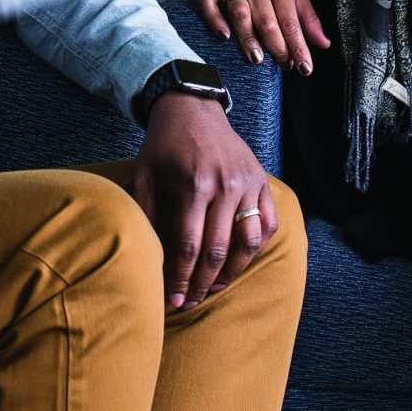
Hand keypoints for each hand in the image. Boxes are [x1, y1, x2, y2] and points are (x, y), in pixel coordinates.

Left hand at [126, 92, 276, 309]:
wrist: (191, 108)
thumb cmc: (163, 145)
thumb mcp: (144, 174)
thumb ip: (143, 213)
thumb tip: (144, 258)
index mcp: (194, 185)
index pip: (188, 247)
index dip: (180, 279)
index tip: (173, 301)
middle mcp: (225, 186)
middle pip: (218, 251)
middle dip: (202, 284)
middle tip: (190, 302)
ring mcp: (247, 183)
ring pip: (248, 243)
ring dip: (232, 273)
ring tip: (214, 287)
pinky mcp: (261, 180)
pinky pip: (268, 224)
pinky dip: (257, 247)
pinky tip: (238, 260)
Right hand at [199, 0, 330, 73]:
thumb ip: (308, 15)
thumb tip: (323, 43)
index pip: (290, 20)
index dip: (298, 46)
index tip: (305, 67)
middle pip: (266, 20)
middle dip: (277, 47)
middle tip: (285, 65)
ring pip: (240, 14)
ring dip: (248, 37)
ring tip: (256, 57)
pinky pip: (209, 4)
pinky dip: (215, 20)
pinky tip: (224, 35)